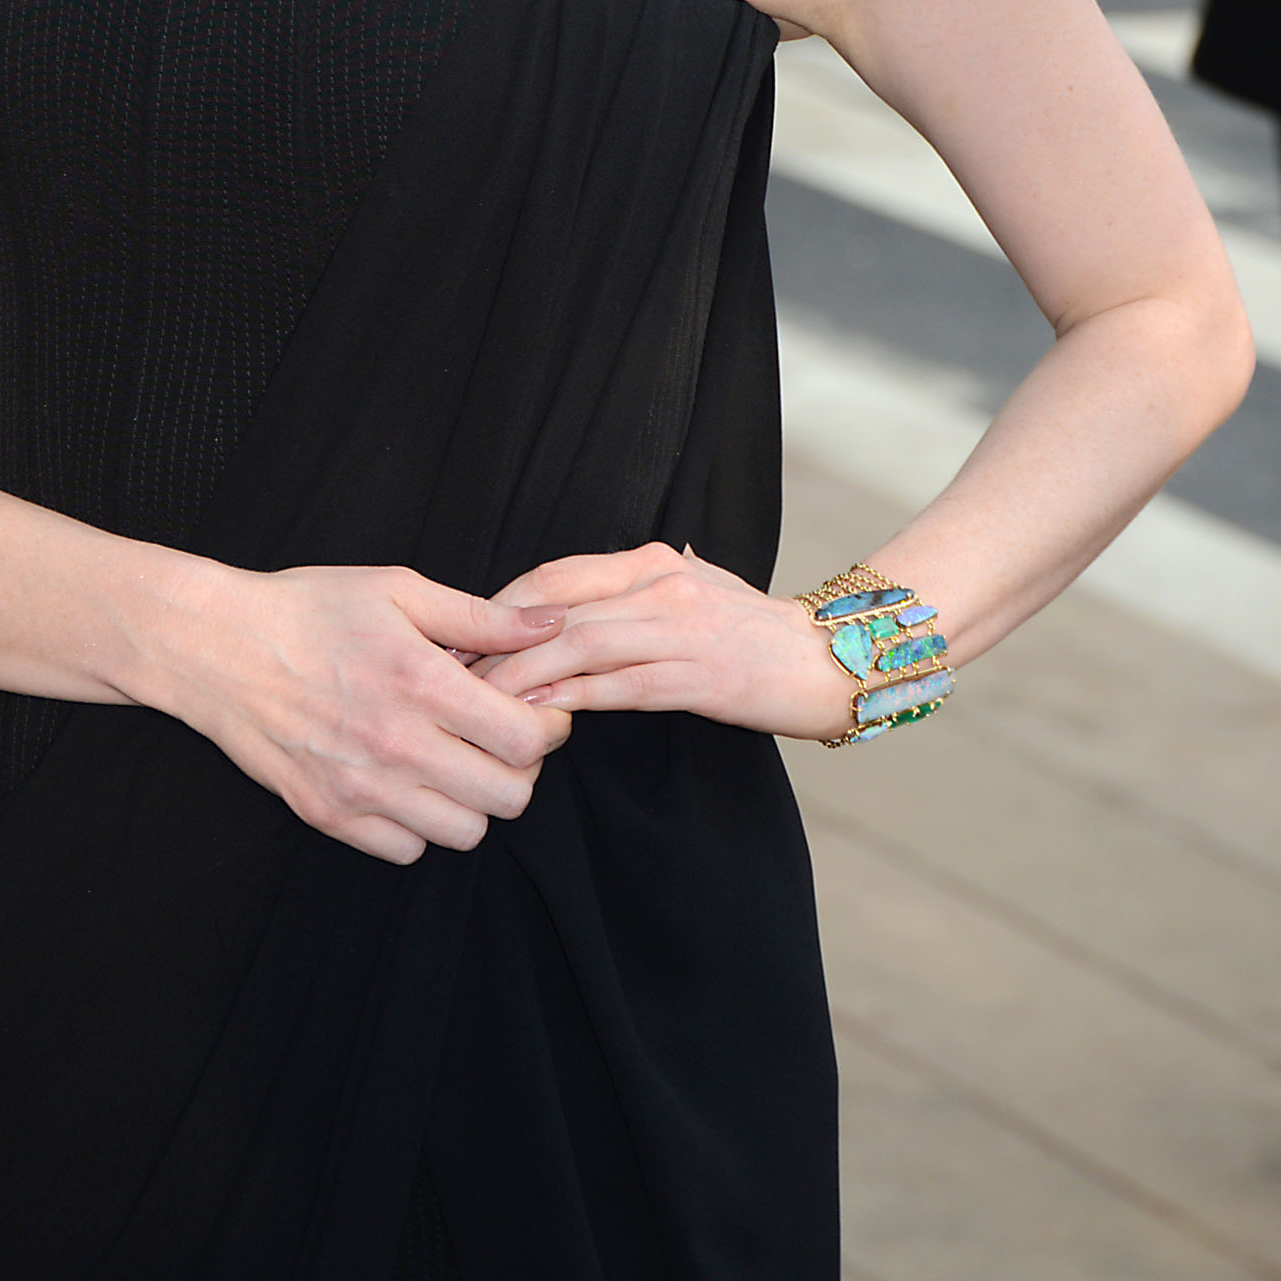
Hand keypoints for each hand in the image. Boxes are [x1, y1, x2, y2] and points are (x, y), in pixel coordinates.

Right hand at [152, 559, 575, 865]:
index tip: (536, 711)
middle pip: (507, 797)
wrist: (218, 646)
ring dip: (471, 800)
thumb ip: (482, 616)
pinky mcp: (329, 816)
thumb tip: (551, 623)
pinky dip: (419, 825)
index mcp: (422, 684)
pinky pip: (406, 850)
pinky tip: (408, 782)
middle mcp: (396, 745)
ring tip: (453, 760)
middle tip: (498, 738)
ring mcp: (360, 789)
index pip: (528, 740)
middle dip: (519, 768)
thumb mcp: (399, 591)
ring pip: (463, 833)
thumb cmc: (310, 610)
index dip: (548, 727)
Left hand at [473, 541, 853, 742]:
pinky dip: (574, 700)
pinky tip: (539, 718)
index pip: (557, 576)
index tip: (461, 635)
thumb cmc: (757, 629)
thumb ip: (642, 584)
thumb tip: (588, 587)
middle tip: (450, 673)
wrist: (830, 659)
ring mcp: (681, 630)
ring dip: (521, 675)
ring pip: (579, 647)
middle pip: (555, 609)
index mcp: (653, 562)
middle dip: (496, 641)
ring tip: (479, 700)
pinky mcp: (699, 677)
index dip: (500, 604)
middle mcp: (661, 586)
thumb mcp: (698, 587)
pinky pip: (621, 687)